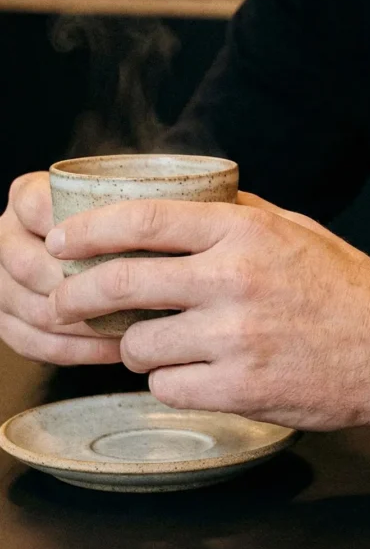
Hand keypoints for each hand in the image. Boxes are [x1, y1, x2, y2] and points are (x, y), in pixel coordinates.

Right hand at [0, 173, 120, 365]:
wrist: (88, 254)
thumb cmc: (122, 227)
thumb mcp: (122, 204)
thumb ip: (132, 212)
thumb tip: (172, 231)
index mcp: (27, 198)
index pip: (40, 210)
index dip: (80, 232)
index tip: (127, 248)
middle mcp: (5, 237)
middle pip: (31, 267)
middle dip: (84, 287)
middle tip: (135, 298)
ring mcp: (1, 281)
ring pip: (36, 311)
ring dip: (87, 325)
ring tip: (135, 328)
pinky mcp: (6, 321)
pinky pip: (38, 344)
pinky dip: (80, 350)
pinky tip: (116, 348)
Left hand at [47, 193, 369, 429]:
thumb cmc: (345, 288)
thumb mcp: (294, 230)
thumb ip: (234, 215)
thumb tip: (175, 208)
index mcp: (244, 232)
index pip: (143, 220)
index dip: (87, 231)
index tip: (60, 243)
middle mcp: (234, 280)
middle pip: (122, 282)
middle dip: (77, 295)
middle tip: (64, 302)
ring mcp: (236, 338)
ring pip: (139, 345)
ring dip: (136, 348)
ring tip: (162, 345)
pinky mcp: (242, 388)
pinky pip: (168, 387)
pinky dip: (170, 383)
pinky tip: (195, 374)